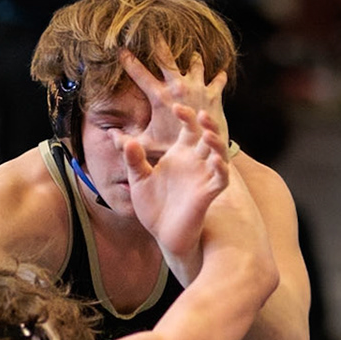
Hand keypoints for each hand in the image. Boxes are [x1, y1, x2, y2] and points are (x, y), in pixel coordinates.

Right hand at [120, 46, 230, 154]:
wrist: (201, 157)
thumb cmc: (173, 149)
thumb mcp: (147, 144)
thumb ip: (126, 141)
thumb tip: (109, 136)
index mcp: (160, 97)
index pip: (139, 73)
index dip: (129, 60)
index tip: (121, 48)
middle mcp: (178, 87)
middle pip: (166, 58)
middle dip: (159, 43)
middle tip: (153, 27)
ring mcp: (197, 88)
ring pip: (195, 63)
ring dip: (193, 57)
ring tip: (192, 49)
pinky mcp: (213, 95)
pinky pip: (217, 80)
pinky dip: (219, 76)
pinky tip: (221, 71)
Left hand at [123, 104, 228, 263]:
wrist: (161, 232)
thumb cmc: (153, 205)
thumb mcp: (137, 178)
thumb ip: (132, 159)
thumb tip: (120, 138)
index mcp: (180, 153)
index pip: (189, 127)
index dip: (186, 115)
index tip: (175, 106)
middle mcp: (195, 162)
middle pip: (208, 136)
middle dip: (207, 123)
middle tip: (199, 112)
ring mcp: (203, 177)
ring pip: (219, 154)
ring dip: (217, 143)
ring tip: (208, 133)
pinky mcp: (208, 194)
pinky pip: (220, 179)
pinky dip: (220, 169)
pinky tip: (214, 160)